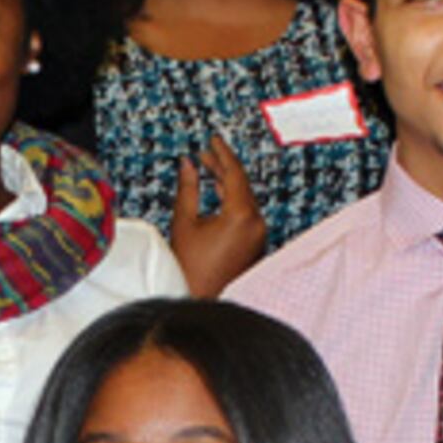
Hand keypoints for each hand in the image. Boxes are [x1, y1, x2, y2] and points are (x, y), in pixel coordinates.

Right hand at [169, 135, 266, 295]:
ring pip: (245, 198)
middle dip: (222, 167)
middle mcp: (256, 224)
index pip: (234, 173)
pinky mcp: (256, 244)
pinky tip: (219, 193)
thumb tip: (188, 164)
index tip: (213, 140)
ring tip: (208, 168)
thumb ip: (188, 188)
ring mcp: (259, 236)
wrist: (199, 302)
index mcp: (242, 215)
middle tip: (205, 153)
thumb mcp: (184, 222)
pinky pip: (247, 213)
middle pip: (242, 185)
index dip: (222, 153)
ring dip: (227, 183)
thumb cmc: (190, 269)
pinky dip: (233, 200)